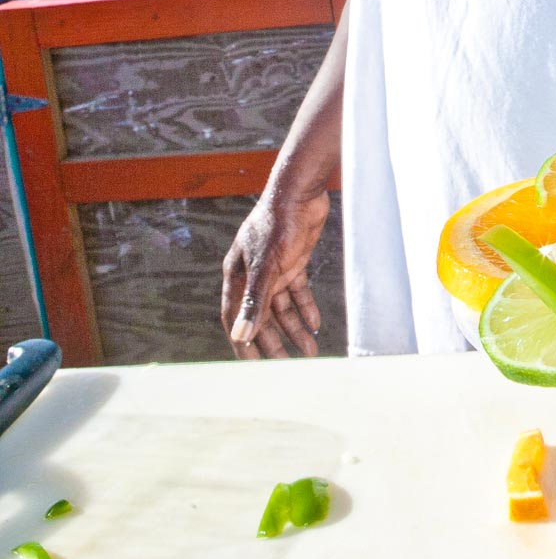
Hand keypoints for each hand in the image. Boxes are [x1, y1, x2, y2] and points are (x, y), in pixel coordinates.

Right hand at [221, 184, 330, 359]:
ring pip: (282, 307)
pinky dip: (306, 308)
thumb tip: (241, 336)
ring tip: (310, 352)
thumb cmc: (277, 223)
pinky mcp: (293, 260)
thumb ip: (255, 301)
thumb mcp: (267, 266)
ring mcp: (273, 267)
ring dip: (294, 329)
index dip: (243, 342)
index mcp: (237, 276)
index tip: (253, 367)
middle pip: (260, 316)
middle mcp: (253, 274)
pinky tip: (316, 324)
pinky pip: (298, 291)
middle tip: (286, 368)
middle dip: (273, 342)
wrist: (300, 190)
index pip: (235, 317)